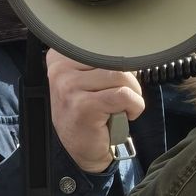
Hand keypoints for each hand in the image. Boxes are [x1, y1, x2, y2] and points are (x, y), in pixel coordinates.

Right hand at [48, 51, 142, 172]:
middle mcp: (60, 70)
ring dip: (133, 94)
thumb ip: (101, 61)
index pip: (102, 45)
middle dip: (129, 80)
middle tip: (121, 98)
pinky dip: (134, 106)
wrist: (82, 150)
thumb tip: (131, 50)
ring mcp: (69, 87)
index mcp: (60, 58)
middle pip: (114, 59)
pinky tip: (126, 115)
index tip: (113, 80)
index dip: (117, 62)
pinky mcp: (84, 106)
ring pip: (121, 76)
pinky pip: (124, 96)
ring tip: (122, 106)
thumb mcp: (87, 80)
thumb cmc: (88, 114)